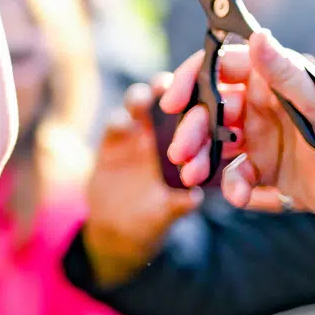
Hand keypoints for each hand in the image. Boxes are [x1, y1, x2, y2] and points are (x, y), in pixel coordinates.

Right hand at [81, 81, 203, 286]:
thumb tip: (194, 199)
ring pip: (139, 103)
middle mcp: (162, 132)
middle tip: (167, 87)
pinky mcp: (111, 140)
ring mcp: (135, 133)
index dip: (200, 101)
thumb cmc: (151, 219)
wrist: (114, 228)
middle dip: (167, 87)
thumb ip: (177, 205)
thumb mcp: (166, 214)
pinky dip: (118, 120)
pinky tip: (122, 126)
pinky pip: (114, 123)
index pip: (196, 113)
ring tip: (142, 102)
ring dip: (141, 98)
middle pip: (166, 98)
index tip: (203, 96)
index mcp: (186, 145)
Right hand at [161, 31, 314, 223]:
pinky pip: (237, 177)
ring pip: (216, 146)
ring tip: (195, 176)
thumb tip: (257, 35)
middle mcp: (262, 108)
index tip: (170, 100)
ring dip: (202, 160)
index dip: (190, 81)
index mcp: (270, 82)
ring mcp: (263, 141)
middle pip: (210, 112)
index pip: (218, 70)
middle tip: (181, 153)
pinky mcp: (268, 172)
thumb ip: (282, 72)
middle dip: (191, 131)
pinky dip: (234, 187)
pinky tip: (241, 196)